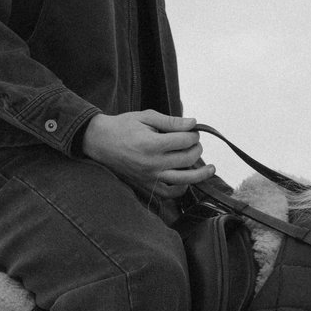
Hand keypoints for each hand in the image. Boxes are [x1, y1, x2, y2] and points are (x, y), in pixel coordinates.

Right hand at [81, 111, 213, 198]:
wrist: (99, 141)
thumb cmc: (122, 126)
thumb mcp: (146, 117)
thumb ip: (171, 121)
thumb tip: (193, 123)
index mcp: (152, 144)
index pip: (185, 141)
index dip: (193, 134)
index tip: (192, 130)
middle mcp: (152, 163)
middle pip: (187, 159)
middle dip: (196, 148)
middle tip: (194, 142)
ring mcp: (149, 177)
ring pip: (183, 180)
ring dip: (200, 174)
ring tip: (210, 168)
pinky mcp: (145, 185)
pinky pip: (167, 194)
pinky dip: (180, 190)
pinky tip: (188, 182)